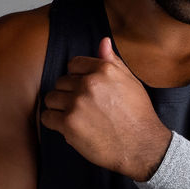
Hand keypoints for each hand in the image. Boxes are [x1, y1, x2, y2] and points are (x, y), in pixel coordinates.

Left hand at [40, 37, 170, 179]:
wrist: (142, 146)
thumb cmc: (138, 114)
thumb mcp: (130, 82)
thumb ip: (113, 61)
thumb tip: (103, 42)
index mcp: (104, 70)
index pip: (74, 64)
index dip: (77, 77)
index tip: (84, 90)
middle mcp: (88, 83)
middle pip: (61, 82)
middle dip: (69, 93)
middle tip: (83, 107)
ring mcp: (77, 104)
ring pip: (51, 98)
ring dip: (59, 107)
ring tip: (74, 116)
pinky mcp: (68, 124)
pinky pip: (47, 117)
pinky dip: (54, 122)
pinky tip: (68, 126)